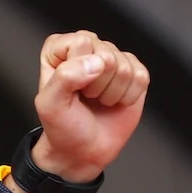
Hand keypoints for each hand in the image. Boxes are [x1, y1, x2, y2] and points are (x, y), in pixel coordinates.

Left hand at [24, 30, 149, 185]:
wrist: (84, 150)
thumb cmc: (63, 127)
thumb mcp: (50, 105)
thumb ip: (65, 77)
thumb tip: (97, 62)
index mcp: (59, 50)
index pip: (81, 42)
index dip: (77, 70)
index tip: (69, 89)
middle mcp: (87, 49)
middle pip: (107, 54)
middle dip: (97, 84)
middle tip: (85, 98)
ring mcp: (112, 59)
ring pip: (125, 66)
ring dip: (112, 93)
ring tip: (98, 101)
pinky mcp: (134, 72)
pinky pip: (141, 76)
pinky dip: (129, 96)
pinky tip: (115, 102)